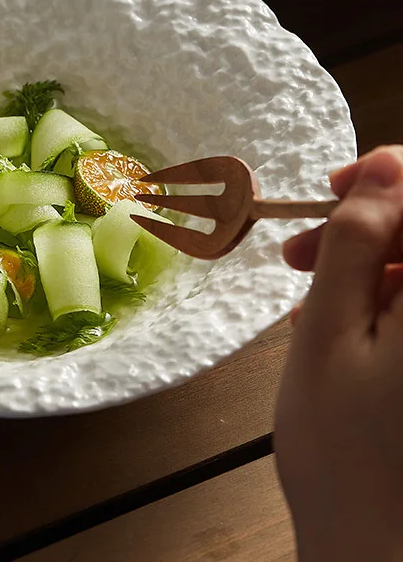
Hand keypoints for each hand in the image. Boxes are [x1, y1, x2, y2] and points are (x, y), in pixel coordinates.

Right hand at [276, 147, 402, 561]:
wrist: (377, 551)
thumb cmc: (342, 450)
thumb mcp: (328, 333)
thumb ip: (357, 243)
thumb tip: (382, 165)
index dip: (388, 179)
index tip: (330, 191)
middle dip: (370, 226)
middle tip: (300, 254)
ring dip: (371, 264)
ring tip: (309, 295)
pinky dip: (386, 301)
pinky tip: (341, 324)